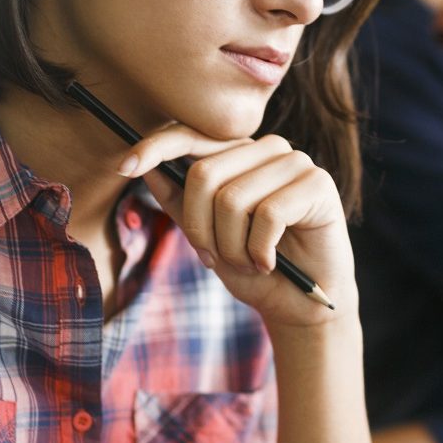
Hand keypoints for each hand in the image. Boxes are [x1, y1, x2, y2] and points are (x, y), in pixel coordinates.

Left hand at [121, 126, 355, 328]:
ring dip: (233, 247)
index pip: (192, 135)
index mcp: (239, 156)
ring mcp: (295, 163)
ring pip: (233, 199)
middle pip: (204, 174)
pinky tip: (270, 263)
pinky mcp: (318, 185)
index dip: (156, 147)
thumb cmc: (255, 268)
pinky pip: (267, 215)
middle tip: (219, 258)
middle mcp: (268, 150)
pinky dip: (259, 251)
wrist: (300, 306)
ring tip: (250, 262)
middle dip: (201, 230)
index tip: (124, 166)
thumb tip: (141, 166)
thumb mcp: (207, 236)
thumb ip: (180, 202)